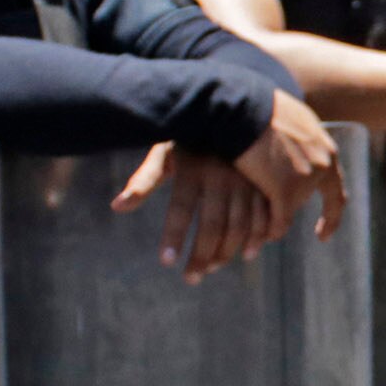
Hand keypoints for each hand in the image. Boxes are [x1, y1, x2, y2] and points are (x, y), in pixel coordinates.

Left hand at [111, 146, 275, 280]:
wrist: (237, 106)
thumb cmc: (192, 134)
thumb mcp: (165, 150)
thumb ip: (144, 179)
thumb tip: (116, 207)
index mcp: (194, 167)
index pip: (181, 209)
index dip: (173, 236)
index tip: (166, 261)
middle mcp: (222, 175)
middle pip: (213, 225)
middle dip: (201, 257)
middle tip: (190, 279)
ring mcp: (249, 179)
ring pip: (240, 226)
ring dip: (227, 253)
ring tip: (210, 268)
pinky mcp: (269, 181)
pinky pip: (266, 217)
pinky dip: (258, 239)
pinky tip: (246, 253)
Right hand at [228, 90, 346, 240]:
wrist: (244, 108)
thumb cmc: (261, 110)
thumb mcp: (295, 122)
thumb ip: (304, 142)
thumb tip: (302, 150)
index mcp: (326, 151)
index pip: (335, 191)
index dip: (331, 214)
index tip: (322, 233)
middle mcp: (322, 167)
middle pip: (304, 199)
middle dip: (286, 202)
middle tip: (267, 204)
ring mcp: (305, 181)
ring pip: (289, 209)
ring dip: (274, 213)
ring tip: (255, 212)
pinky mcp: (285, 192)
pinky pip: (279, 222)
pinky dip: (270, 230)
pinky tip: (260, 236)